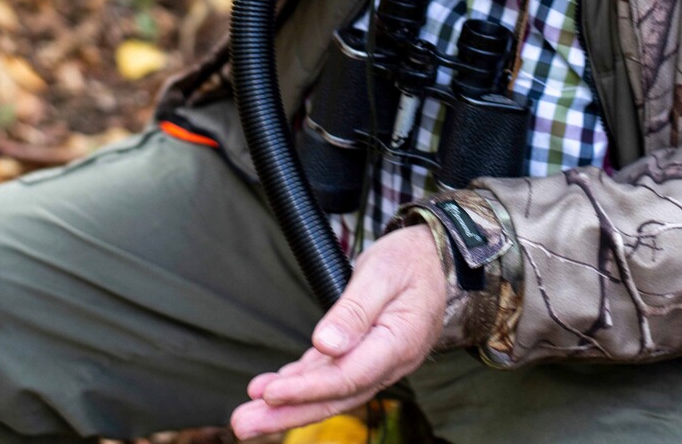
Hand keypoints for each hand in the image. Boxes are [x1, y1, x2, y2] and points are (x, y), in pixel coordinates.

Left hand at [230, 225, 445, 438]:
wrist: (438, 257)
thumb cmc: (411, 259)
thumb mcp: (382, 272)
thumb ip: (355, 310)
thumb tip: (324, 344)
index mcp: (400, 342)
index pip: (349, 376)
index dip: (308, 388)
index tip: (270, 393)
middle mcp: (391, 362)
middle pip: (336, 396)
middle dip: (289, 413)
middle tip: (243, 424)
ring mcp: (380, 362)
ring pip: (331, 391)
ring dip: (290, 404)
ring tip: (247, 415)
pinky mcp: (367, 354)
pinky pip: (333, 375)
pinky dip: (303, 383)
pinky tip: (273, 389)